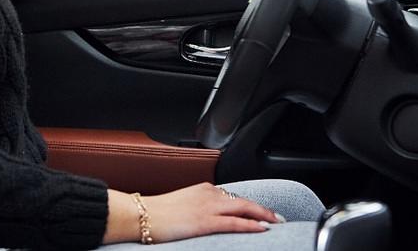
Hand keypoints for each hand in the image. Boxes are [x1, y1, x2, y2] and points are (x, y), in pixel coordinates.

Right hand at [102, 184, 280, 244]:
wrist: (139, 215)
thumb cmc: (155, 214)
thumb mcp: (180, 206)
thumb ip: (196, 208)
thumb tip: (203, 219)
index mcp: (202, 189)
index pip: (232, 197)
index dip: (249, 205)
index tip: (260, 211)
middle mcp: (208, 194)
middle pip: (243, 200)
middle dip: (263, 209)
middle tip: (278, 217)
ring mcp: (207, 207)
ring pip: (243, 209)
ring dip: (263, 215)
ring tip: (276, 222)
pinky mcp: (205, 222)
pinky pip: (234, 223)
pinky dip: (250, 225)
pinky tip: (262, 228)